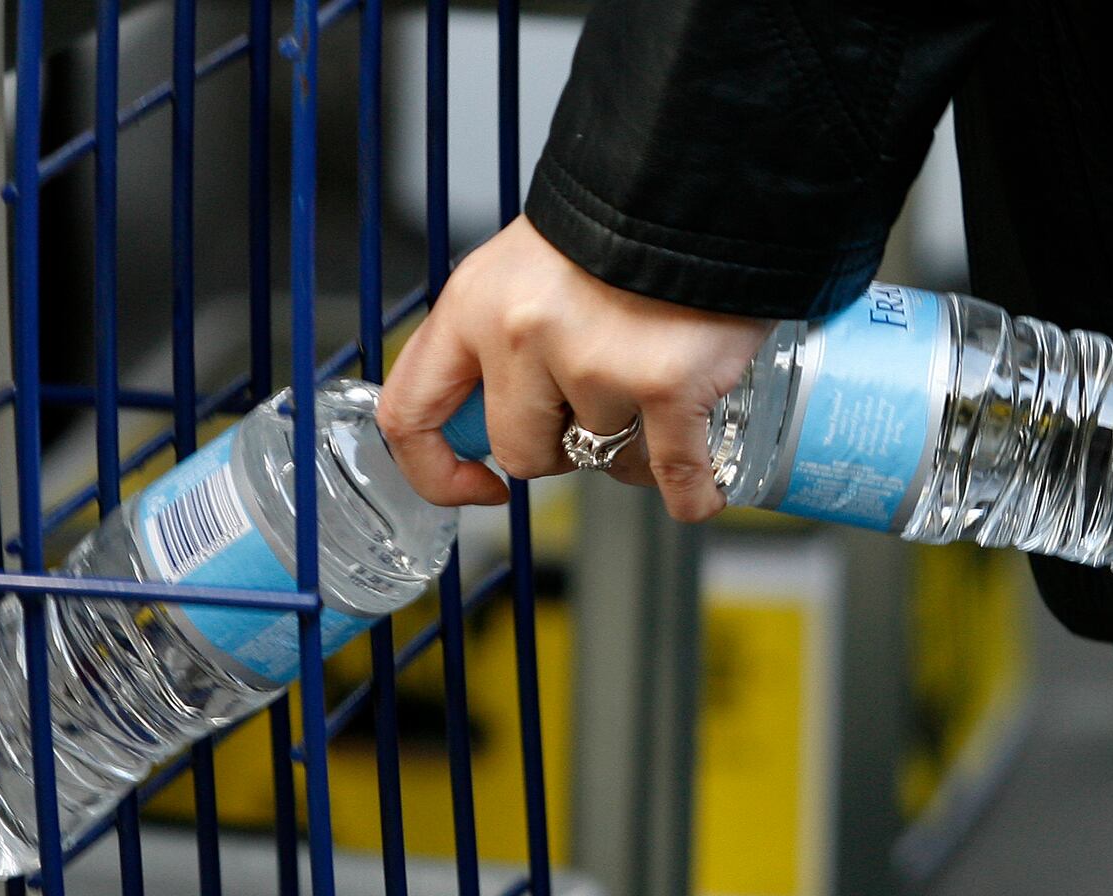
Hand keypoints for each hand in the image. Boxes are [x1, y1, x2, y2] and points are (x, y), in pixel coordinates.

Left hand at [378, 216, 772, 522]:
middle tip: (598, 411)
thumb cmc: (617, 228)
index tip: (475, 483)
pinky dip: (693, 494)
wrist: (697, 182)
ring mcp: (593, 363)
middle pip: (521, 451)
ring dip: (635, 445)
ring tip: (659, 398)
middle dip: (562, 449)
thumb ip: (495, 343)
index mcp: (473, 304)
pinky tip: (701, 494)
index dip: (436, 470)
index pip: (411, 413)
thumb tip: (492, 426)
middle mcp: (521, 335)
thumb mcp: (521, 271)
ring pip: (604, 458)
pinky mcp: (663, 382)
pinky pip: (673, 473)